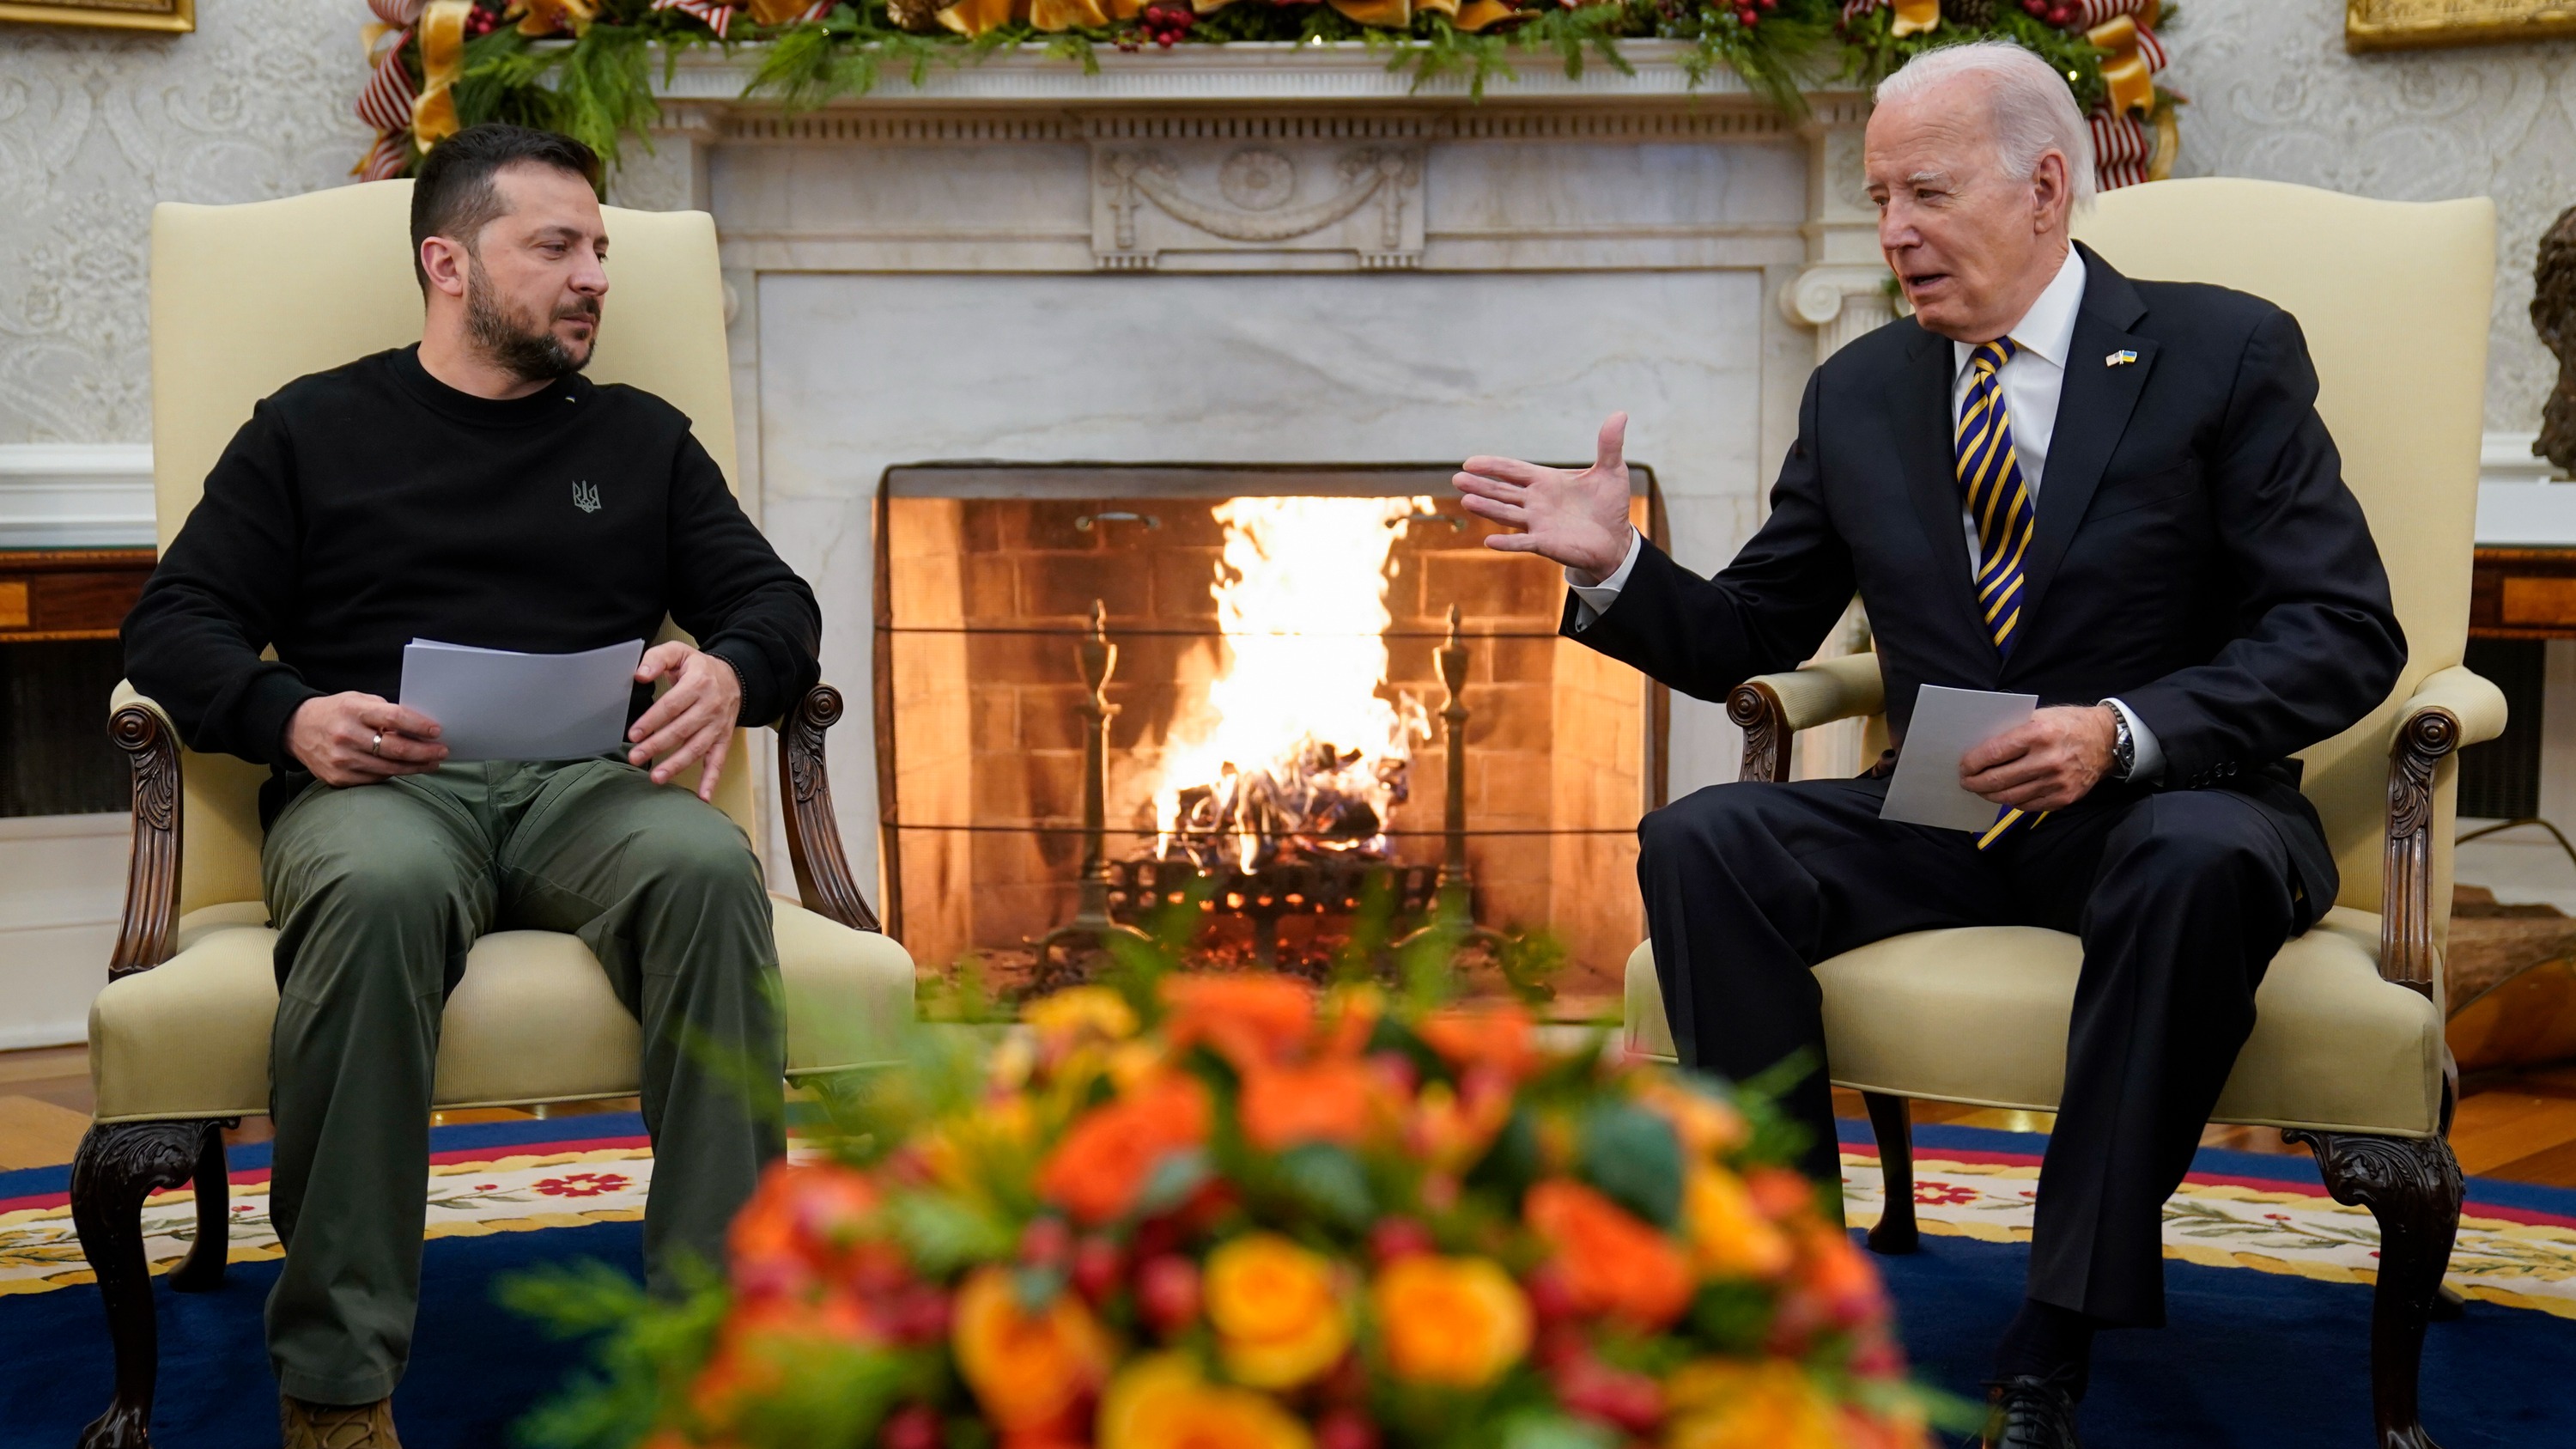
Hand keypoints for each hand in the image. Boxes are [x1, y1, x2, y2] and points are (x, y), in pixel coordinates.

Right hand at [288, 693, 445, 785]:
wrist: (296, 730)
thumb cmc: (337, 712)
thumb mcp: (358, 700)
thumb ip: (385, 711)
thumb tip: (420, 727)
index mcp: (352, 711)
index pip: (393, 719)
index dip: (418, 726)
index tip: (437, 731)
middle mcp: (345, 736)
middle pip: (395, 749)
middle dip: (424, 752)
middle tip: (442, 752)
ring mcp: (341, 760)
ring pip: (388, 768)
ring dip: (415, 767)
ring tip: (432, 763)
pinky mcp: (338, 778)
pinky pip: (375, 778)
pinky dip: (393, 773)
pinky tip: (406, 768)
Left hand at [628, 642, 740, 801]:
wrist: (735, 677)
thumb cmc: (699, 668)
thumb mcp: (679, 653)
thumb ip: (657, 658)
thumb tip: (640, 674)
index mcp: (698, 684)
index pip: (672, 706)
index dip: (652, 721)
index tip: (633, 733)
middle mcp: (711, 706)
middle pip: (681, 729)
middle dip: (657, 744)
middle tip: (635, 756)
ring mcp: (718, 726)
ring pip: (697, 748)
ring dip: (677, 764)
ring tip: (656, 777)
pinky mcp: (723, 739)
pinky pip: (718, 761)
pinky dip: (711, 780)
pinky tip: (702, 797)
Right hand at [1454, 412, 1636, 583]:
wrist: (1616, 540)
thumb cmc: (1610, 505)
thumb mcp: (1611, 471)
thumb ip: (1609, 445)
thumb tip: (1620, 414)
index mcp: (1546, 481)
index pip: (1513, 470)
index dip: (1493, 466)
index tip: (1470, 462)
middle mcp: (1536, 502)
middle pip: (1503, 491)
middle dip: (1481, 485)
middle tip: (1457, 479)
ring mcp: (1538, 523)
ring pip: (1507, 514)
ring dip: (1488, 508)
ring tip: (1467, 501)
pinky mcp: (1545, 544)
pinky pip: (1522, 543)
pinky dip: (1507, 543)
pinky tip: (1489, 541)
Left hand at [1960, 704, 2116, 812]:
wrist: (2107, 741)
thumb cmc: (2068, 724)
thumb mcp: (2040, 715)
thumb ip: (2012, 730)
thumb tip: (1979, 747)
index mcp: (2039, 734)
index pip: (1994, 753)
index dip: (1972, 762)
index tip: (1963, 766)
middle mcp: (2048, 760)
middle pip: (1999, 779)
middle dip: (1975, 783)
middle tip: (1966, 782)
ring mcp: (2057, 782)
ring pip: (2011, 797)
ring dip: (1990, 795)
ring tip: (1981, 790)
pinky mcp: (2064, 798)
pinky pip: (2028, 805)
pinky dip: (2012, 801)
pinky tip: (2005, 794)